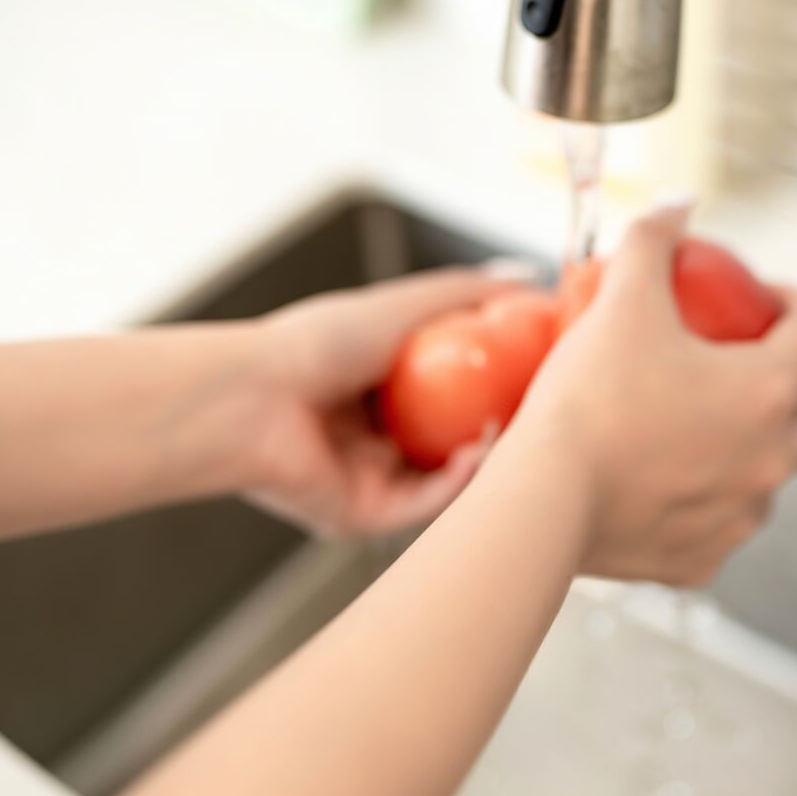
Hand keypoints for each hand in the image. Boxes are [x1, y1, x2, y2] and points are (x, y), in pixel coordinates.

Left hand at [245, 267, 526, 535]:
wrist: (254, 399)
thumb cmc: (313, 346)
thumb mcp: (403, 304)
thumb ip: (464, 293)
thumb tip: (526, 279)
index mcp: (381, 389)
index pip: (456, 394)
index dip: (500, 386)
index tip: (542, 372)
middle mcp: (377, 436)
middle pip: (456, 438)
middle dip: (501, 426)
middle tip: (543, 408)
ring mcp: (372, 479)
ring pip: (447, 478)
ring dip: (487, 456)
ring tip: (517, 425)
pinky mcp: (366, 516)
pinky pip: (425, 504)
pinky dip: (458, 483)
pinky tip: (476, 451)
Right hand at [512, 208, 796, 585]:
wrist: (543, 502)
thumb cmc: (588, 402)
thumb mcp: (622, 303)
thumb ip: (652, 242)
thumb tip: (676, 205)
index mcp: (768, 390)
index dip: (795, 304)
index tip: (767, 300)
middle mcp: (771, 459)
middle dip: (783, 395)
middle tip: (731, 374)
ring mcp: (739, 516)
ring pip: (766, 481)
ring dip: (744, 455)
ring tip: (689, 433)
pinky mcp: (701, 561)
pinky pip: (716, 528)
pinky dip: (698, 508)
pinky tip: (658, 487)